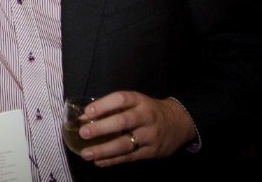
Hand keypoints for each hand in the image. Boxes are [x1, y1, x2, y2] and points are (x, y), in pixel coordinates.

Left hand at [78, 91, 196, 166]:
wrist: (179, 123)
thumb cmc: (147, 110)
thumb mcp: (134, 103)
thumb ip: (110, 108)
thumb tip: (82, 118)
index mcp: (139, 101)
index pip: (121, 99)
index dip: (103, 105)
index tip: (87, 112)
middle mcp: (146, 117)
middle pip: (123, 122)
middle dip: (101, 128)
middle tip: (83, 133)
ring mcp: (150, 136)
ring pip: (126, 144)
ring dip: (104, 150)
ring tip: (86, 153)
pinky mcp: (152, 152)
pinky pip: (130, 157)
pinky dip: (112, 161)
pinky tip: (98, 162)